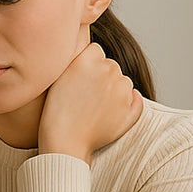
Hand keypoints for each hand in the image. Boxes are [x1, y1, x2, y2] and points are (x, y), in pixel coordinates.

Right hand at [38, 41, 142, 163]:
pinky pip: (135, 98)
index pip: (96, 51)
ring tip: (95, 106)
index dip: (87, 64)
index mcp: (89, 58)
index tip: (79, 78)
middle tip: (86, 95)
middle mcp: (108, 70)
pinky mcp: (130, 109)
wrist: (64, 141)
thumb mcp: (59, 75)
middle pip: (111, 65)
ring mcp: (121, 90)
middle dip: (102, 76)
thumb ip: (77, 58)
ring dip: (114, 89)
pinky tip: (113, 111)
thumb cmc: (56, 110)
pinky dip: (129, 102)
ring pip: (124, 81)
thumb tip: (95, 51)